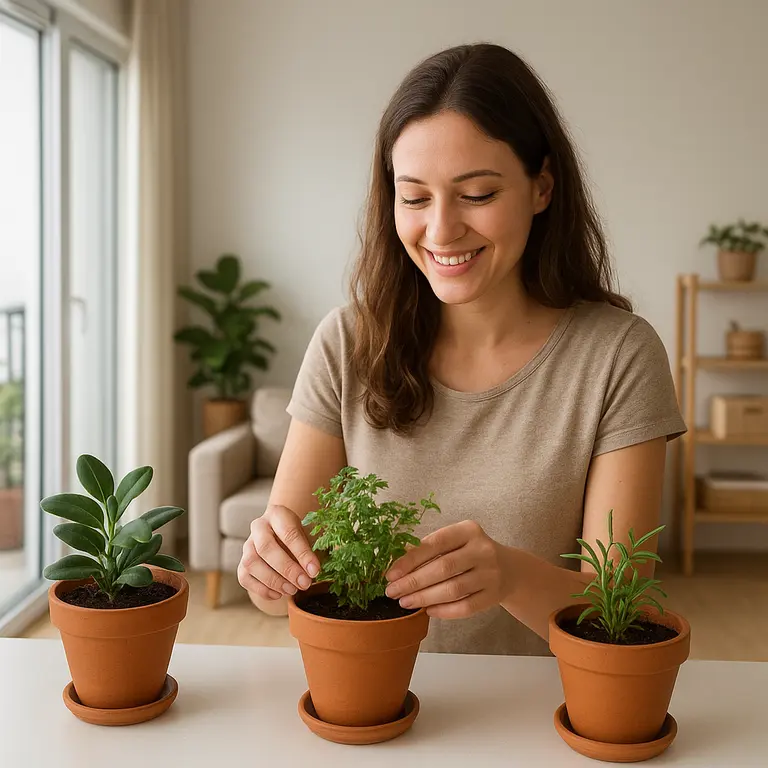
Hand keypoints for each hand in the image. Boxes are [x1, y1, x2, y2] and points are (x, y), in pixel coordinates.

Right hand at [237, 504, 320, 600]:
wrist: (278, 534)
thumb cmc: (296, 537)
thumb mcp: (307, 535)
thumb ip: (311, 551)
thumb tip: (314, 571)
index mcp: (277, 514)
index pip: (288, 533)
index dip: (302, 554)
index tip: (314, 571)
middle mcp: (258, 527)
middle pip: (266, 548)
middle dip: (286, 569)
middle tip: (304, 583)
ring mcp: (247, 544)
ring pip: (251, 563)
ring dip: (273, 581)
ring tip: (292, 590)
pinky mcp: (241, 562)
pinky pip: (244, 577)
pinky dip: (261, 589)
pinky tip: (278, 594)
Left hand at [384, 520, 513, 618]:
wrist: (510, 569)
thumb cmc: (471, 553)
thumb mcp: (455, 542)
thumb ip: (429, 549)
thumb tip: (395, 564)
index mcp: (468, 530)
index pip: (435, 544)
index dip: (410, 560)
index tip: (391, 574)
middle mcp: (482, 549)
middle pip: (443, 568)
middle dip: (413, 582)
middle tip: (392, 592)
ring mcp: (491, 574)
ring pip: (454, 589)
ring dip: (425, 597)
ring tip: (405, 602)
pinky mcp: (494, 595)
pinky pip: (465, 607)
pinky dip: (444, 611)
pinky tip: (428, 611)